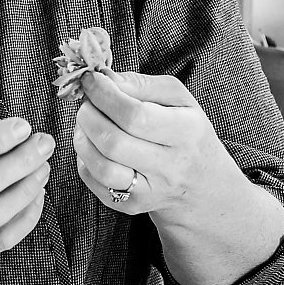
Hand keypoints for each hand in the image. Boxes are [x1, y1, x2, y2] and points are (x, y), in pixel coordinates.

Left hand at [73, 70, 242, 215]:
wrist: (201, 181)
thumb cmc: (185, 130)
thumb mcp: (177, 98)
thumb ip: (140, 84)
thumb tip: (103, 79)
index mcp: (186, 132)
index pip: (135, 115)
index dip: (105, 95)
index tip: (92, 80)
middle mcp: (170, 167)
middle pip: (113, 142)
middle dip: (89, 115)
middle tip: (87, 103)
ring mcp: (150, 191)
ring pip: (101, 167)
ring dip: (82, 138)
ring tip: (87, 123)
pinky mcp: (131, 205)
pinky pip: (93, 181)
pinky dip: (84, 158)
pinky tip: (93, 145)